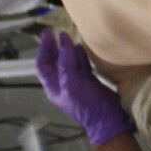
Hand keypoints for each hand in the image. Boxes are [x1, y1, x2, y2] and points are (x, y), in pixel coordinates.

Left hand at [35, 29, 133, 146]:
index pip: (43, 64)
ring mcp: (76, 82)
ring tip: (69, 35)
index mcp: (54, 87)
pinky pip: (82, 65)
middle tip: (55, 31)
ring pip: (69, 61)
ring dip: (68, 49)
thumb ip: (66, 62)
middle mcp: (63, 83)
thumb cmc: (87, 105)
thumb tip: (63, 40)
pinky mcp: (89, 81)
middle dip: (54, 47)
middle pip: (54, 61)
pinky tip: (82, 47)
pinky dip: (81, 55)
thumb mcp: (72, 83)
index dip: (44, 48)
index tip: (48, 33)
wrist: (107, 119)